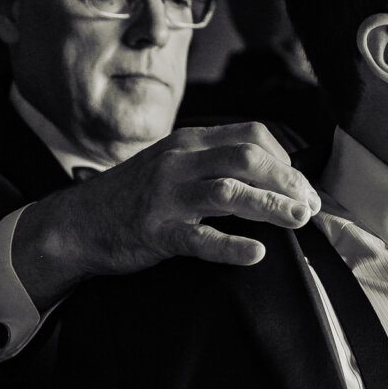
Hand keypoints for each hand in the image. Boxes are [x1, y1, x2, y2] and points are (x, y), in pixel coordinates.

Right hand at [13, 122, 320, 310]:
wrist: (77, 224)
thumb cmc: (134, 197)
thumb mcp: (172, 166)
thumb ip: (213, 163)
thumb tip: (272, 175)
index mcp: (188, 143)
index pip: (250, 136)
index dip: (284, 159)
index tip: (301, 186)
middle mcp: (179, 162)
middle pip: (247, 158)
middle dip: (287, 181)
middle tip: (310, 205)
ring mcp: (167, 196)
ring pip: (229, 191)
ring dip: (271, 205)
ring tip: (298, 219)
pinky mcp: (156, 232)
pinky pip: (199, 238)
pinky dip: (231, 246)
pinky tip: (256, 252)